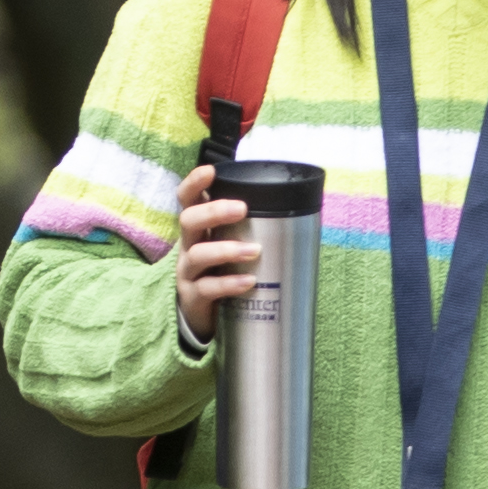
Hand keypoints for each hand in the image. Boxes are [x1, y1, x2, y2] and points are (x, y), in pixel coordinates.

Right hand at [167, 163, 263, 339]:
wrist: (206, 317)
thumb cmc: (224, 272)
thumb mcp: (231, 247)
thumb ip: (251, 230)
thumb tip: (300, 212)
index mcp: (199, 229)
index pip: (188, 199)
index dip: (195, 183)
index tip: (211, 171)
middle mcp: (188, 246)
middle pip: (188, 220)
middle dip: (214, 211)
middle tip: (242, 209)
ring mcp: (188, 272)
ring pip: (198, 254)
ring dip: (227, 249)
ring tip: (253, 250)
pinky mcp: (193, 297)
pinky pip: (208, 288)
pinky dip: (229, 283)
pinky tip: (248, 282)